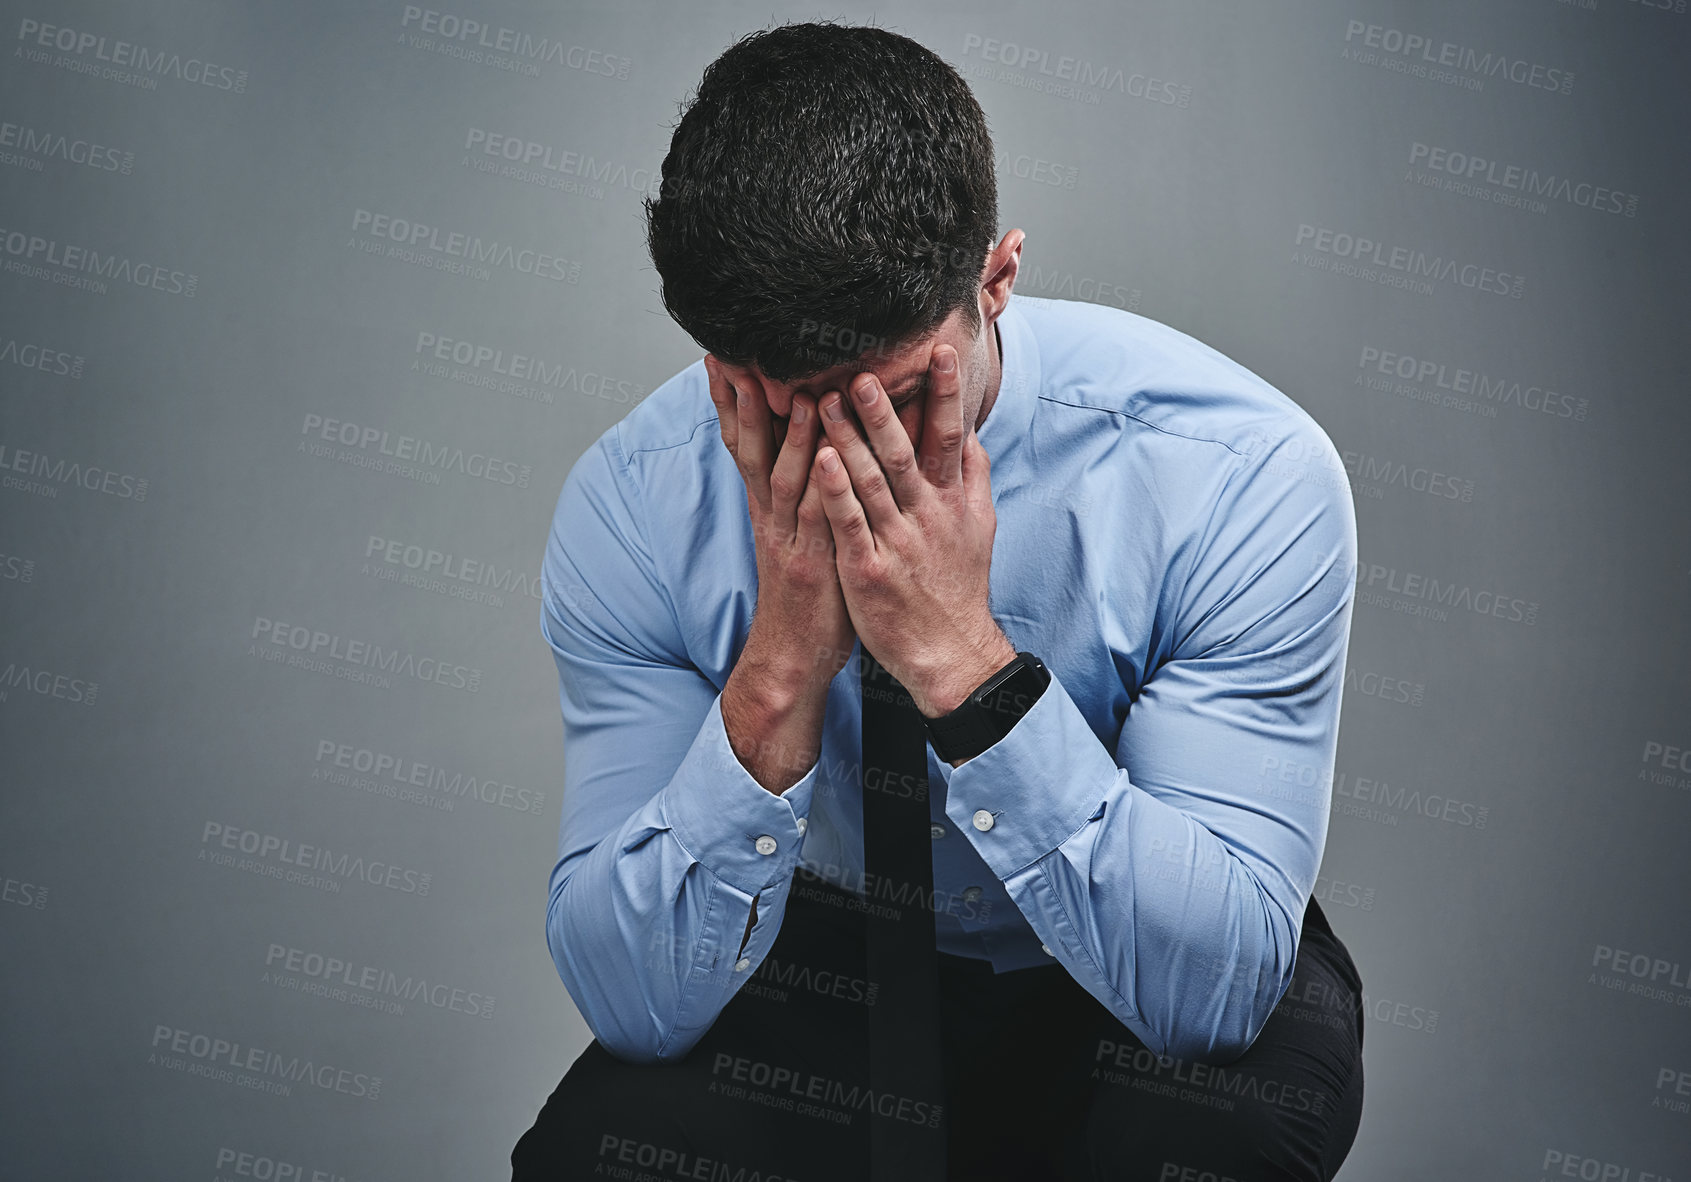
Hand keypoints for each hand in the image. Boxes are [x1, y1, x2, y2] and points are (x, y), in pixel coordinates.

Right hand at [705, 355, 856, 701]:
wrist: (792, 656)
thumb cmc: (805, 590)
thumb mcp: (795, 533)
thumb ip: (798, 490)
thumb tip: (807, 446)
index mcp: (767, 506)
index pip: (744, 443)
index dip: (732, 401)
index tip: (722, 356)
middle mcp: (771, 516)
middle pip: (752, 449)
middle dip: (746, 402)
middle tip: (739, 355)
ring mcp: (789, 540)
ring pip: (784, 479)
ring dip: (790, 436)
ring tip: (797, 393)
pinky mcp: (811, 565)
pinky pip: (817, 519)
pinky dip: (822, 486)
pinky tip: (829, 459)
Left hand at [813, 344, 1014, 718]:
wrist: (950, 651)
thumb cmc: (958, 584)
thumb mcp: (979, 527)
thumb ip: (972, 477)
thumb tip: (969, 434)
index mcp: (950, 501)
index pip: (948, 436)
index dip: (945, 394)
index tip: (940, 352)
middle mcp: (926, 516)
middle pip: (903, 452)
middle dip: (884, 410)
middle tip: (864, 368)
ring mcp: (897, 542)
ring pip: (871, 481)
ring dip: (848, 438)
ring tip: (825, 398)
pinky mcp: (868, 569)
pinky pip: (849, 524)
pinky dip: (835, 491)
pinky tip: (818, 460)